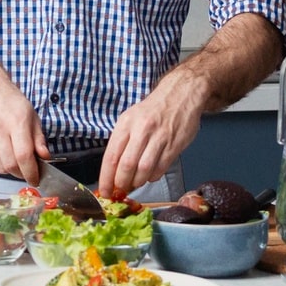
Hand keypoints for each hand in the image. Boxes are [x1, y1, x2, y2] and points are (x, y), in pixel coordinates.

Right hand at [0, 71, 48, 183]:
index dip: (31, 172)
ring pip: (0, 167)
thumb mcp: (32, 116)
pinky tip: (5, 155)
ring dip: (11, 170)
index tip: (36, 179)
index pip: (23, 155)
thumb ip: (39, 139)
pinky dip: (0, 165)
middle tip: (28, 172)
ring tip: (17, 162)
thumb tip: (45, 158)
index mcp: (16, 122)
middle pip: (10, 165)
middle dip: (22, 174)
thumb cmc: (11, 102)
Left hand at [98, 76, 204, 198]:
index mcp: (126, 124)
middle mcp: (141, 130)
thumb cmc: (152, 110)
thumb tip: (113, 170)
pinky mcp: (175, 144)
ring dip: (138, 182)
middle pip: (127, 166)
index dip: (106, 178)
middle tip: (121, 190)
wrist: (180, 94)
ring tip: (135, 183)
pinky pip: (161, 168)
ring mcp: (159, 138)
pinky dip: (153, 177)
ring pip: (144, 170)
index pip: (111, 156)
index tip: (105, 191)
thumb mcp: (130, 118)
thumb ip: (122, 142)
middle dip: (122, 183)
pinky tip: (150, 175)